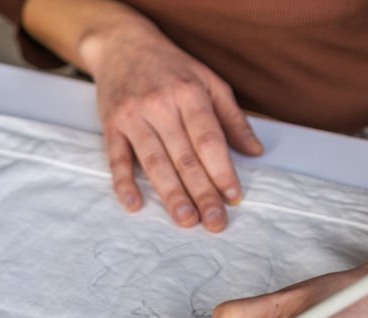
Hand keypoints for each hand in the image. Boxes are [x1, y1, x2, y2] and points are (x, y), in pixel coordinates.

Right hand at [85, 18, 263, 230]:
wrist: (121, 44)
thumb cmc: (171, 67)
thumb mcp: (209, 81)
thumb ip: (232, 118)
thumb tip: (255, 151)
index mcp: (189, 93)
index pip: (209, 139)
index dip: (222, 170)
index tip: (234, 197)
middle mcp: (160, 105)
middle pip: (184, 156)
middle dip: (202, 192)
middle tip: (214, 222)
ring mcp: (133, 115)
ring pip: (154, 161)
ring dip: (171, 194)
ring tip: (186, 220)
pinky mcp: (111, 124)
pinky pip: (117, 157)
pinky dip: (124, 182)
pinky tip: (134, 204)